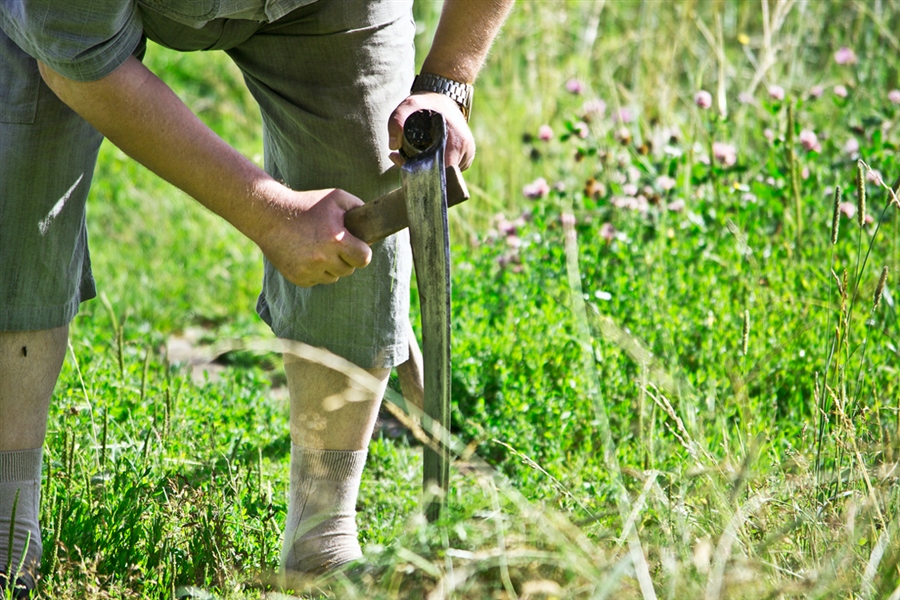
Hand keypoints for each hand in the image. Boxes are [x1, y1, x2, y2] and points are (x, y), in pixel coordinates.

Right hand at [255, 188, 371, 286]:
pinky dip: (314, 272)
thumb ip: (358, 207)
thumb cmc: (306, 203)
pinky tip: (305, 254)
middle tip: (334, 244)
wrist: (269, 215)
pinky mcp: (297, 278)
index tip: (356, 246)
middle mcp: (322, 258)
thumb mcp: (335, 197)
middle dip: (345, 258)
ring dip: (330, 266)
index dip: (362, 252)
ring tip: (318, 247)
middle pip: (349, 269)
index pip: (364, 259)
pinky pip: (316, 281)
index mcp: (336, 239)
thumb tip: (373, 223)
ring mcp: (308, 270)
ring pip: (333, 278)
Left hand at [388, 92, 474, 169]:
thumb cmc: (425, 102)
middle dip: (428, 173)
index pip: (440, 172)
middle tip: (412, 164)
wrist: (444, 95)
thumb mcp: (408, 105)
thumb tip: (393, 147)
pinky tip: (433, 157)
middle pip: (445, 175)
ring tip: (423, 158)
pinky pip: (455, 167)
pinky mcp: (469, 153)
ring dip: (436, 170)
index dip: (424, 174)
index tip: (410, 169)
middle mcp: (465, 149)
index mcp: (454, 143)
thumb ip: (396, 122)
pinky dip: (443, 166)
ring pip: (450, 173)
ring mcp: (468, 152)